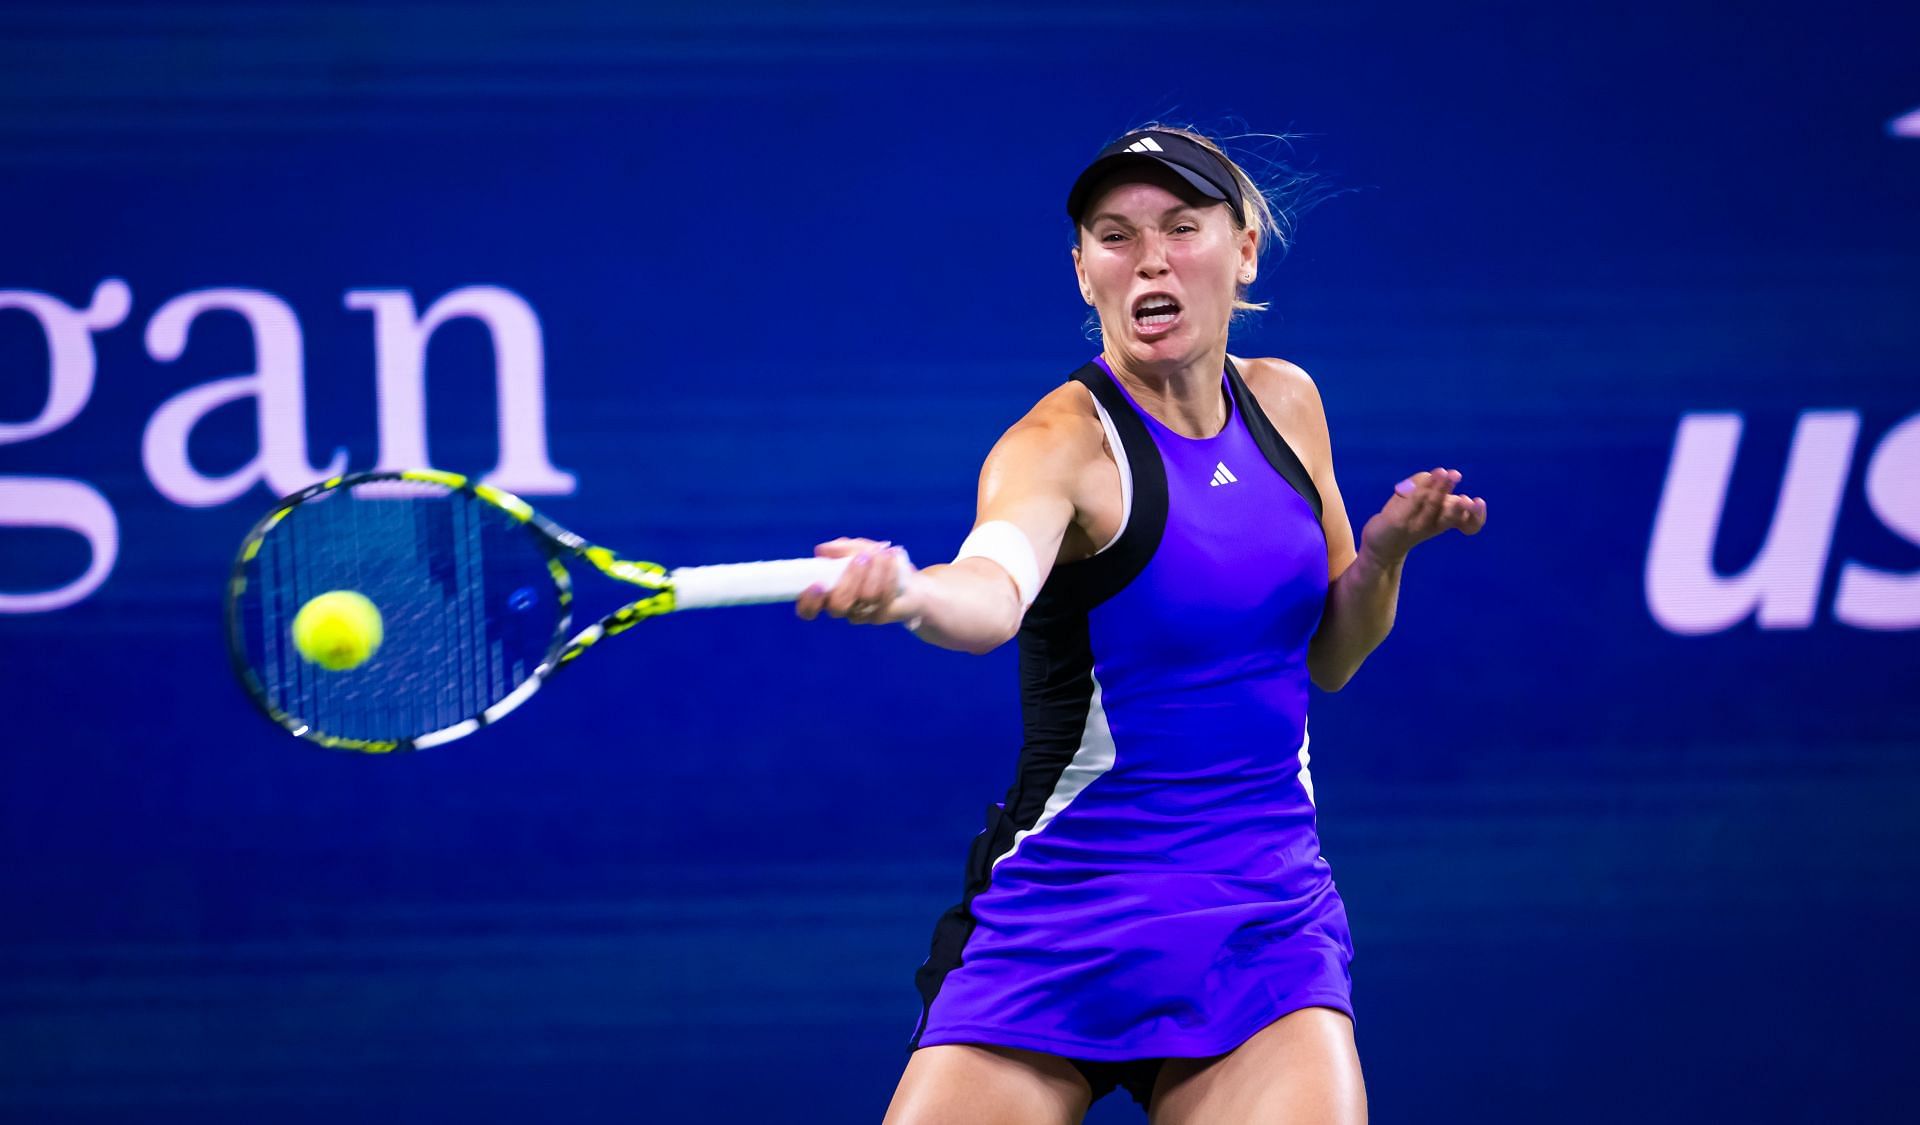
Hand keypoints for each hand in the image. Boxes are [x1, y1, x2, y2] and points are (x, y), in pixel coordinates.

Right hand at [794, 537, 920, 625]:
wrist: (908, 581)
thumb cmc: (875, 564)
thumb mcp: (857, 549)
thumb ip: (841, 549)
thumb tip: (822, 550)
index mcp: (828, 595)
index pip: (808, 610)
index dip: (809, 602)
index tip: (817, 584)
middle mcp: (843, 608)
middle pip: (838, 607)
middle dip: (849, 579)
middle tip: (861, 558)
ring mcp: (863, 614)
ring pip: (865, 598)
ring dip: (873, 571)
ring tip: (879, 552)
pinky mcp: (883, 614)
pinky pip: (884, 596)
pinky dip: (888, 572)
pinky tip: (890, 556)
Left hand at [1358, 466, 1486, 564]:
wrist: (1380, 545)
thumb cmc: (1407, 520)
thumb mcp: (1424, 503)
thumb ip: (1429, 485)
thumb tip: (1438, 474)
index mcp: (1446, 522)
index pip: (1469, 524)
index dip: (1477, 516)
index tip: (1479, 503)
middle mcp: (1434, 525)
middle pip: (1452, 516)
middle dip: (1461, 507)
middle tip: (1468, 500)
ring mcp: (1416, 524)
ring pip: (1431, 504)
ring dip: (1440, 488)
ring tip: (1445, 473)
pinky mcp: (1398, 521)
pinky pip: (1411, 502)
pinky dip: (1419, 489)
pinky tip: (1425, 475)